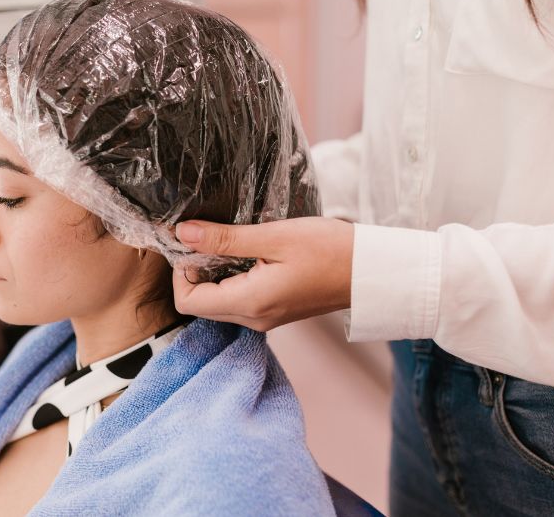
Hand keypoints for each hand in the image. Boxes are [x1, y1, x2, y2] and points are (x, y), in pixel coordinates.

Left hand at [172, 217, 353, 331]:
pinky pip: (237, 299)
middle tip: (209, 237)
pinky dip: (231, 277)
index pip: (188, 301)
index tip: (194, 243)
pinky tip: (247, 253)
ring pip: (218, 301)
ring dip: (214, 273)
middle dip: (195, 270)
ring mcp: (264, 318)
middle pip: (200, 303)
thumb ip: (225, 239)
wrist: (371, 271)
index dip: (181, 271)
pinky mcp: (273, 311)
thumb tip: (183, 234)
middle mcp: (253, 319)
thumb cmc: (329, 250)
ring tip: (229, 242)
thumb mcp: (273, 236)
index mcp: (250, 303)